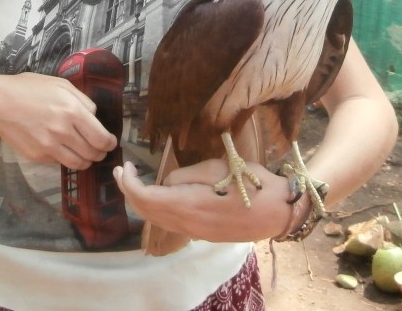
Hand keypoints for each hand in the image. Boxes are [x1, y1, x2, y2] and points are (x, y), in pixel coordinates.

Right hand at [0, 72, 116, 168]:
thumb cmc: (30, 88)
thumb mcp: (60, 85)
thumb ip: (82, 100)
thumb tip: (95, 116)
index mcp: (72, 110)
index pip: (101, 137)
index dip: (110, 143)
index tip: (111, 143)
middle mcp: (63, 130)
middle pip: (92, 153)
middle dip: (100, 153)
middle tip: (100, 150)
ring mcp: (49, 146)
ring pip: (78, 163)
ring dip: (86, 161)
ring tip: (86, 155)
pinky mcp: (37, 155)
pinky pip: (59, 162)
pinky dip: (66, 159)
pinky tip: (64, 150)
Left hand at [114, 158, 292, 243]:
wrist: (279, 211)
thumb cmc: (251, 183)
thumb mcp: (217, 168)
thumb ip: (186, 175)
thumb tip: (166, 182)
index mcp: (188, 204)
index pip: (145, 197)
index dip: (129, 183)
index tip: (125, 166)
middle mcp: (187, 223)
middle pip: (147, 211)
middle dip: (129, 192)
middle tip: (122, 172)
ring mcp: (196, 232)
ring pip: (157, 220)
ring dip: (142, 202)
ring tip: (134, 183)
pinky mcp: (203, 234)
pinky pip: (170, 223)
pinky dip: (156, 210)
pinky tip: (158, 196)